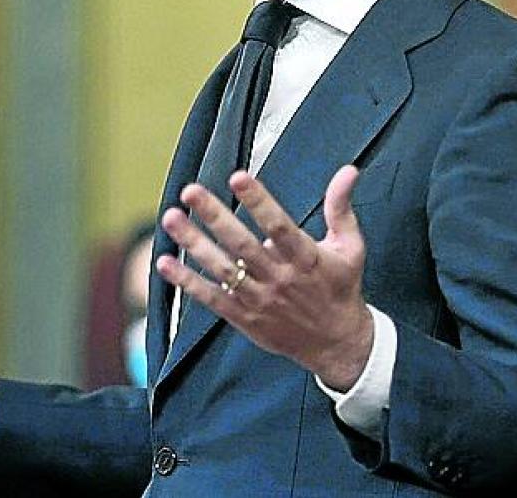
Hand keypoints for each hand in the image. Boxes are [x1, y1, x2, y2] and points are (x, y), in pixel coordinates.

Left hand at [156, 165, 372, 391]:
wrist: (337, 344)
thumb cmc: (341, 289)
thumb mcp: (351, 247)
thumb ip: (341, 208)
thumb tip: (348, 171)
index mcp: (306, 258)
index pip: (279, 226)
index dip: (258, 201)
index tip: (238, 177)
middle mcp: (280, 278)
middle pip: (243, 244)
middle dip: (215, 216)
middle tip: (191, 191)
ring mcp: (260, 299)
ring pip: (222, 269)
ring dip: (194, 244)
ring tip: (172, 218)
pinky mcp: (245, 317)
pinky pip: (212, 298)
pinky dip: (187, 282)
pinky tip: (165, 264)